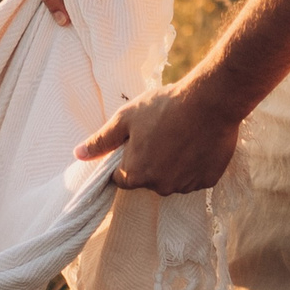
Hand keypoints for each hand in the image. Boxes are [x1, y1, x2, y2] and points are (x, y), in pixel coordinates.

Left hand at [74, 80, 243, 195]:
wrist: (210, 101)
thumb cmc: (164, 107)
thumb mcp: (126, 118)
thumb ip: (101, 140)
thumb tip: (78, 154)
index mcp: (136, 175)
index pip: (121, 178)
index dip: (127, 158)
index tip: (137, 141)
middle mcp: (160, 187)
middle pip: (148, 179)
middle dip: (150, 162)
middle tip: (160, 134)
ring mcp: (186, 185)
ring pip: (172, 179)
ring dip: (172, 164)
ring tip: (179, 136)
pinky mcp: (208, 180)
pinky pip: (194, 177)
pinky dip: (193, 165)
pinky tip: (196, 143)